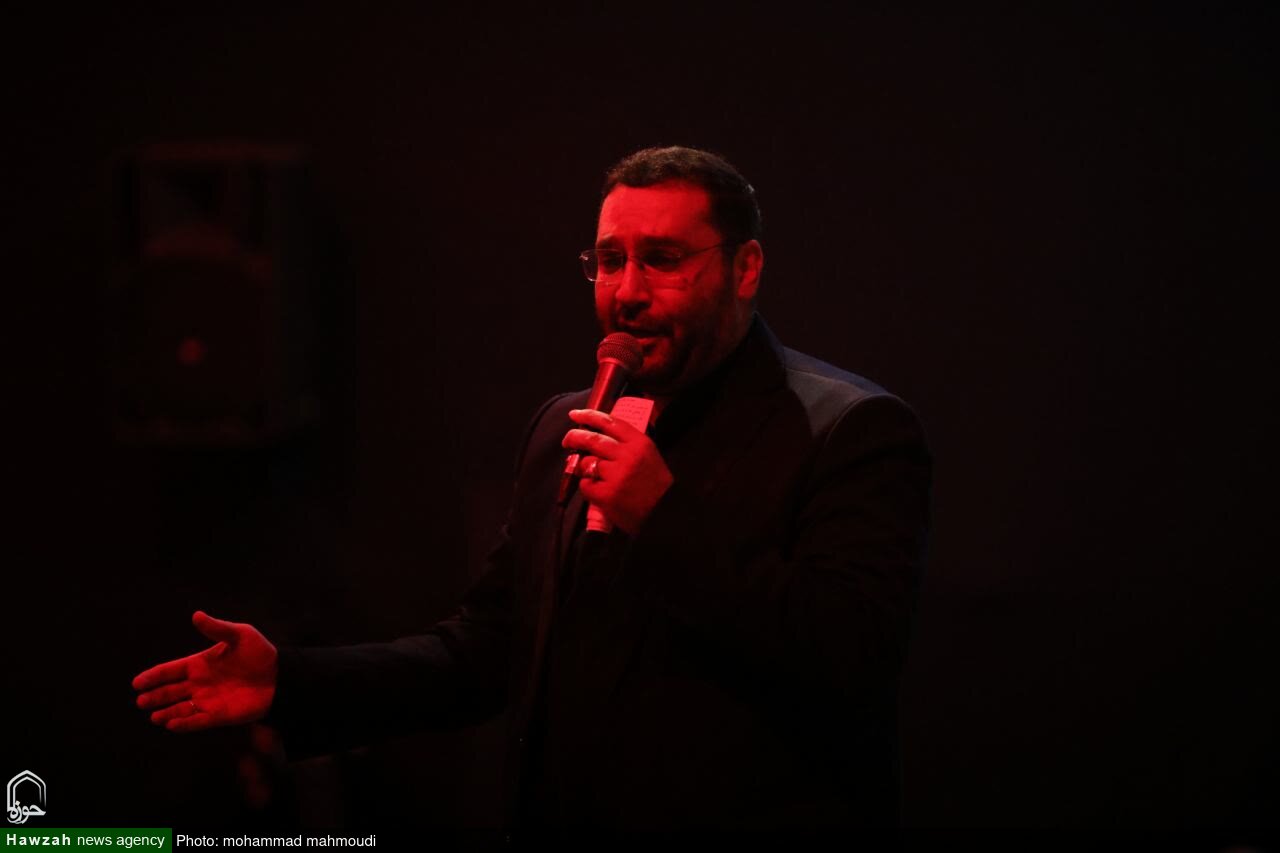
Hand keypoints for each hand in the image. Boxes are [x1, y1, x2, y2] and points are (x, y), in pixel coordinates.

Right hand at [133, 611, 277, 732]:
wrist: (281, 676)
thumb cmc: (260, 653)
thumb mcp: (240, 635)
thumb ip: (217, 628)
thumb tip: (196, 615)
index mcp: (200, 663)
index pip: (171, 671)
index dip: (154, 676)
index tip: (137, 682)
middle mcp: (200, 683)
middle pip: (171, 691)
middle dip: (155, 696)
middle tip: (141, 701)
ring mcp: (208, 700)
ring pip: (180, 708)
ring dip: (167, 713)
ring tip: (154, 716)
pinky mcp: (219, 716)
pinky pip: (197, 721)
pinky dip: (185, 724)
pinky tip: (172, 724)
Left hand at [562, 408, 673, 533]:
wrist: (664, 511)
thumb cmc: (655, 483)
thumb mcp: (648, 454)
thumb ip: (627, 442)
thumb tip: (598, 433)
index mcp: (639, 443)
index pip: (609, 422)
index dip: (589, 416)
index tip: (576, 415)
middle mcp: (627, 456)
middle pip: (591, 439)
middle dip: (574, 437)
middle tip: (567, 440)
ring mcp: (616, 475)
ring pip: (586, 462)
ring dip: (584, 467)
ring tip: (592, 474)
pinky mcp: (607, 494)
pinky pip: (585, 484)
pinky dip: (587, 486)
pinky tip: (598, 490)